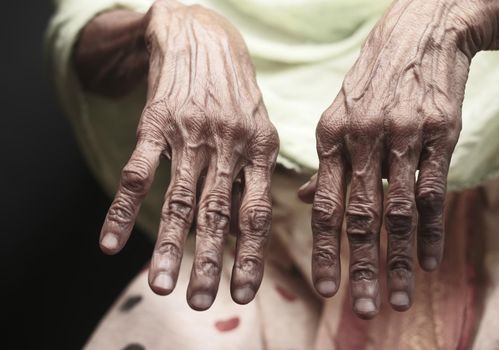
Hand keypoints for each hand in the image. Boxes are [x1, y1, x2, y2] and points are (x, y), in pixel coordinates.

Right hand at [97, 1, 278, 309]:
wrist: (201, 36)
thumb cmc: (235, 92)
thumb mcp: (261, 126)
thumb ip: (258, 174)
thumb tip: (249, 228)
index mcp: (260, 149)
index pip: (256, 212)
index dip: (249, 255)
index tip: (243, 293)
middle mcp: (228, 143)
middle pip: (216, 213)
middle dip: (208, 261)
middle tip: (200, 302)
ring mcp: (191, 133)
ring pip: (178, 199)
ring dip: (169, 245)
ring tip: (162, 285)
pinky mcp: (156, 122)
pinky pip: (138, 173)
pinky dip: (123, 210)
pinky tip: (111, 242)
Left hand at [304, 0, 498, 317]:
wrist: (419, 33)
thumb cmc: (372, 84)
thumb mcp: (338, 116)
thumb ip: (326, 163)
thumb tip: (308, 200)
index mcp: (329, 136)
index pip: (325, 204)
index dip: (325, 249)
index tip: (325, 288)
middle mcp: (361, 138)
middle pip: (360, 215)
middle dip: (360, 266)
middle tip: (363, 308)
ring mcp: (402, 135)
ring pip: (398, 210)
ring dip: (399, 259)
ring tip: (400, 298)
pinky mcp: (439, 132)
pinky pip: (433, 190)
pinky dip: (431, 230)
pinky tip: (430, 261)